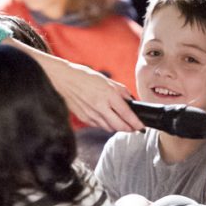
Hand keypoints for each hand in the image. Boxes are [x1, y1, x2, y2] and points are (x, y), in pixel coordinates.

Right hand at [6, 38, 143, 131]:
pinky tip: (107, 119)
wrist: (64, 79)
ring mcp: (91, 114)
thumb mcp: (106, 80)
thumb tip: (131, 101)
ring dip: (117, 127)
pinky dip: (105, 124)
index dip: (136, 122)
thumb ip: (121, 91)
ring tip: (122, 123)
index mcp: (108, 95)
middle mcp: (100, 106)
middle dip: (129, 128)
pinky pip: (99, 125)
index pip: (126, 114)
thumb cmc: (84, 76)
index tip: (141, 126)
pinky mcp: (84, 118)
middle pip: (120, 126)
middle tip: (134, 127)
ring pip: (109, 128)